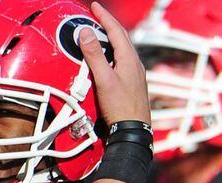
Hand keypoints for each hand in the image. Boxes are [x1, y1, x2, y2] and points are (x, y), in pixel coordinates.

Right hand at [80, 2, 149, 124]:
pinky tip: (106, 60)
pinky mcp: (131, 84)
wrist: (133, 130)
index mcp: (129, 59)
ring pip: (122, 49)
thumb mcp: (104, 79)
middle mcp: (134, 64)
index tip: (94, 6)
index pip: (116, 30)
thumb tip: (86, 33)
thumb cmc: (121, 107)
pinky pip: (121, 61)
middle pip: (121, 37)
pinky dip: (111, 53)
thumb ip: (95, 55)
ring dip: (110, 39)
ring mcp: (134, 74)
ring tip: (98, 35)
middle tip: (95, 16)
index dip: (104, 16)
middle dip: (107, 24)